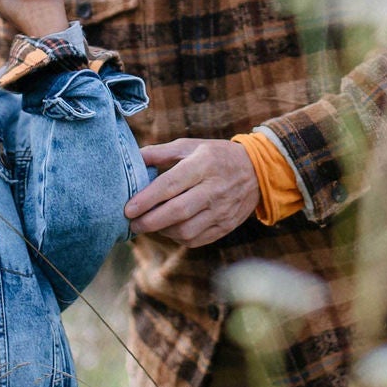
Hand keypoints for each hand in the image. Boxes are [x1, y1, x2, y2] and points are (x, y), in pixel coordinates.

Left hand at [126, 138, 258, 247]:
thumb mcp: (191, 146)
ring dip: (163, 231)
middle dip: (150, 221)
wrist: (257, 172)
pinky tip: (170, 229)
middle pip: (177, 212)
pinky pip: (196, 239)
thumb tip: (133, 159)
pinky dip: (178, 238)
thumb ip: (160, 152)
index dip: (147, 199)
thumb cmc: (216, 156)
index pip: (171, 184)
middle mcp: (214, 189)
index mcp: (203, 164)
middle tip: (133, 223)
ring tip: (152, 224)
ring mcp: (222, 210)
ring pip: (186, 230)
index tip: (128, 209)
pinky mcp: (226, 226)